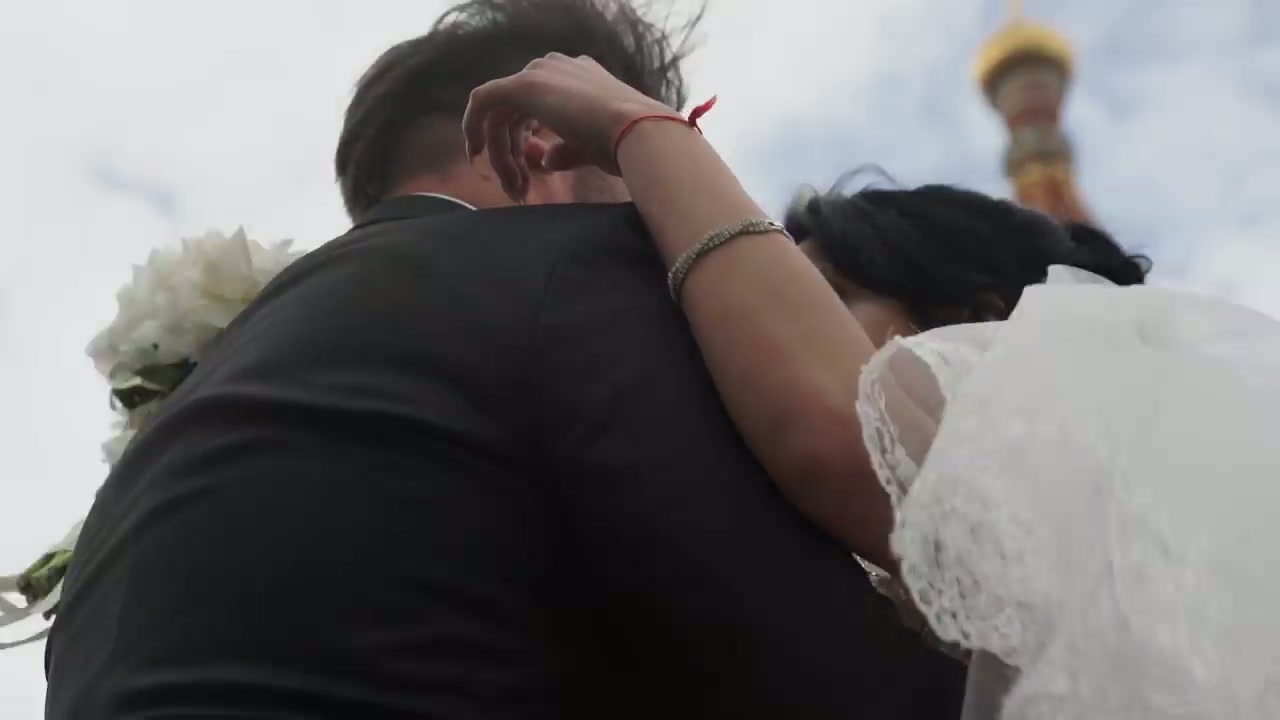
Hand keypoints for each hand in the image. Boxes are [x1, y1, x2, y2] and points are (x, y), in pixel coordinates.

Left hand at [462, 53, 676, 198]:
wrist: (638, 133)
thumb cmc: (625, 144)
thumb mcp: (590, 147)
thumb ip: (564, 150)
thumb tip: (546, 160)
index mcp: (578, 78)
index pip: (537, 109)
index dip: (525, 142)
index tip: (524, 173)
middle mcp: (556, 69)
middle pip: (517, 113)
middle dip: (513, 155)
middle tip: (518, 190)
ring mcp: (541, 73)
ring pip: (503, 115)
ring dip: (504, 155)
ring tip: (516, 190)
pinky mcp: (524, 85)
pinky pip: (484, 100)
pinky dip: (474, 126)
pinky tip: (475, 153)